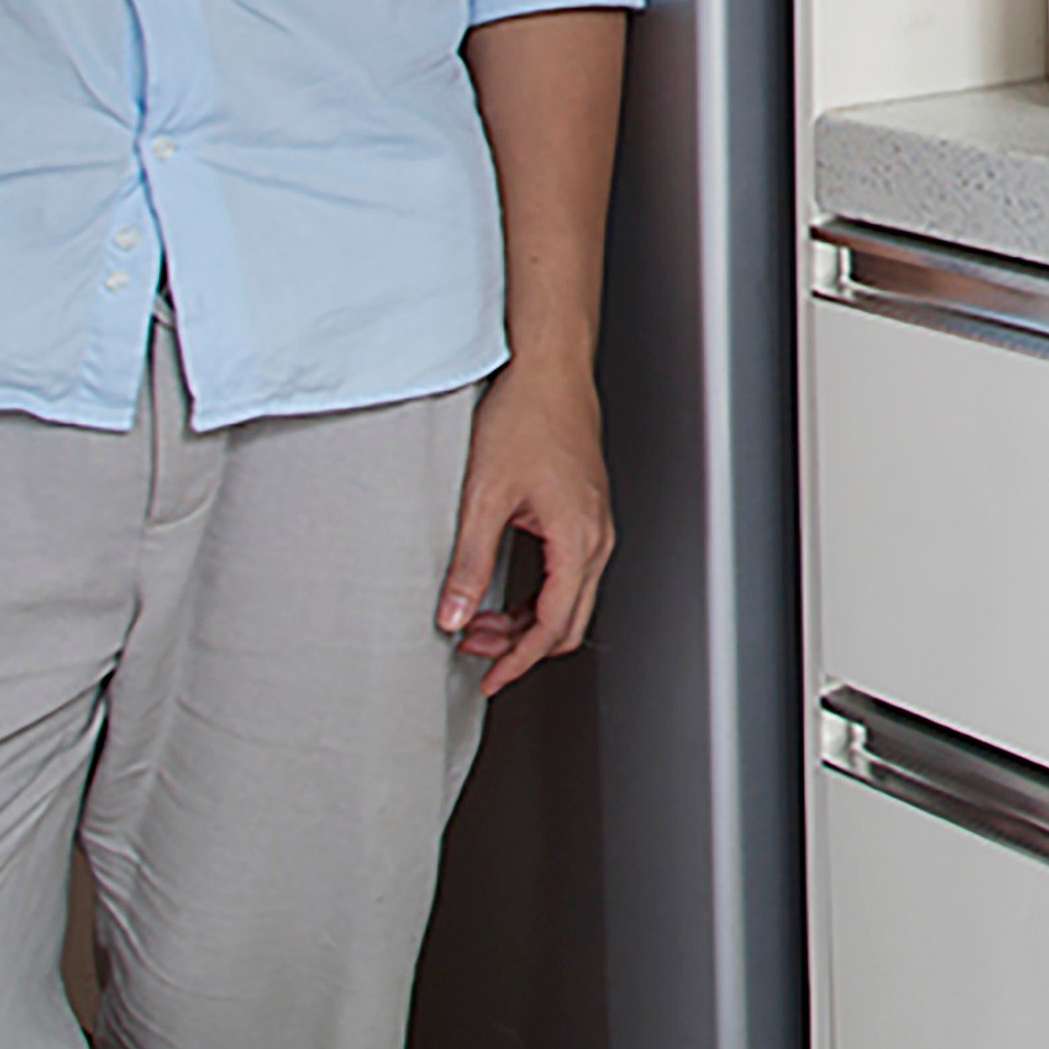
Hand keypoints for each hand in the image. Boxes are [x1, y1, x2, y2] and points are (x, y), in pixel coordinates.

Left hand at [438, 354, 611, 696]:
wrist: (548, 368)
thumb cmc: (525, 416)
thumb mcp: (484, 496)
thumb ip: (470, 562)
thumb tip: (453, 615)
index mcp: (577, 536)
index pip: (553, 624)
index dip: (518, 660)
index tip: (489, 680)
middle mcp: (595, 534)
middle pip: (568, 620)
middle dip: (520, 645)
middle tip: (473, 649)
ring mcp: (595, 522)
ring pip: (570, 597)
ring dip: (527, 620)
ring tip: (478, 620)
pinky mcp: (584, 510)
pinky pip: (570, 571)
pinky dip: (538, 593)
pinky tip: (503, 587)